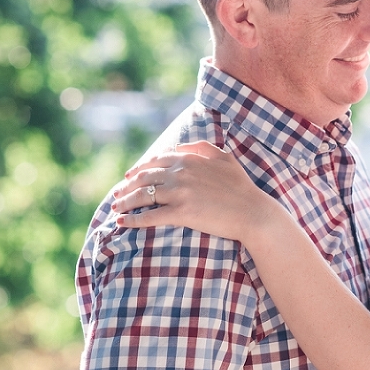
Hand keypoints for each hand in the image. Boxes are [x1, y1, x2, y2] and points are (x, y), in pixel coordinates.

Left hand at [111, 141, 273, 240]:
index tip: (129, 177)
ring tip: (116, 208)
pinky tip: (123, 222)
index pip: (155, 161)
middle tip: (117, 194)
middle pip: (144, 178)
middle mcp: (181, 173)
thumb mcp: (225, 158)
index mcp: (189, 160)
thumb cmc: (242, 187)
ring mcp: (180, 193)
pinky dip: (133, 219)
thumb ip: (203, 148)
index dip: (139, 169)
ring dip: (125, 202)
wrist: (253, 212)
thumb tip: (183, 147)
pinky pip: (151, 216)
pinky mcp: (181, 213)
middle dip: (127, 186)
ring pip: (144, 196)